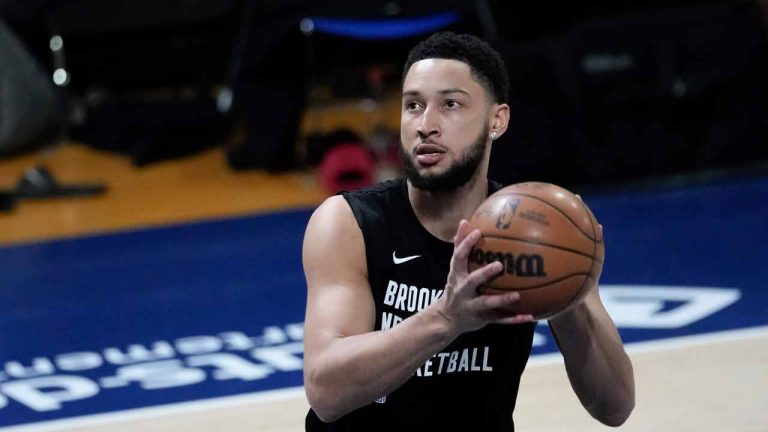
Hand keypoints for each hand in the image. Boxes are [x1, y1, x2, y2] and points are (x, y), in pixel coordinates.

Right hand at [434, 220, 533, 334]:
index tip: (478, 232)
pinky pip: (500, 319)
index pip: (459, 257)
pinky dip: (515, 318)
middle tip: (499, 264)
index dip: (467, 244)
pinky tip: (531, 315)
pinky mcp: (482, 318)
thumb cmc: (455, 286)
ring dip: (501, 300)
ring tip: (517, 295)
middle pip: (472, 281)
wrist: (446, 318)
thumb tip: (465, 221)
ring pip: (486, 303)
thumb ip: (459, 246)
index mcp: (456, 275)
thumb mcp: (454, 267)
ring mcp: (472, 306)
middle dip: (484, 273)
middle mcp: (462, 290)